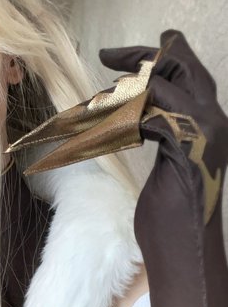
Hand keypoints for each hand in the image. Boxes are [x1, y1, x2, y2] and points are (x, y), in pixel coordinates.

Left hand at [100, 30, 227, 242]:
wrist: (186, 252)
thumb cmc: (171, 215)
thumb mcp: (165, 164)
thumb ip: (160, 133)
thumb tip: (136, 114)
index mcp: (208, 123)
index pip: (186, 73)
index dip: (155, 57)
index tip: (116, 56)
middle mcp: (214, 121)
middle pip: (181, 66)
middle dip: (142, 56)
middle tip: (108, 55)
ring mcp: (206, 134)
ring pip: (162, 88)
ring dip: (121, 93)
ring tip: (93, 105)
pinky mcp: (189, 151)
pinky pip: (152, 117)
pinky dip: (122, 119)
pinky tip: (102, 129)